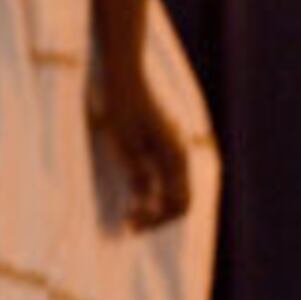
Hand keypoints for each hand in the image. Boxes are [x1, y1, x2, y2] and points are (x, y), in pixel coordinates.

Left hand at [97, 85, 188, 232]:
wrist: (121, 72)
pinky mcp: (159, 146)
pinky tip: (130, 195)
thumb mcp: (120, 139)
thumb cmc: (119, 103)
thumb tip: (146, 199)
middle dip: (157, 218)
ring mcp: (171, 150)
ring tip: (128, 214)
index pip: (180, 203)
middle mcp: (179, 155)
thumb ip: (136, 170)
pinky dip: (151, 194)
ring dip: (154, 208)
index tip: (129, 225)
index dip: (157, 220)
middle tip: (128, 227)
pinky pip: (163, 179)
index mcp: (175, 155)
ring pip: (173, 191)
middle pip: (181, 201)